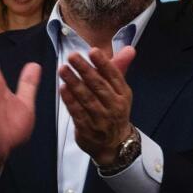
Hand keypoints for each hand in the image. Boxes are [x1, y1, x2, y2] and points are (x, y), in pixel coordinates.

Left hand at [57, 46, 135, 166]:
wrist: (115, 145)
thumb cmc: (114, 111)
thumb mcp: (120, 91)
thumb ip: (119, 68)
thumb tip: (129, 48)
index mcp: (123, 95)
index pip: (114, 76)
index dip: (104, 63)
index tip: (93, 51)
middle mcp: (114, 106)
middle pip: (99, 86)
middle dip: (85, 70)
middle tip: (72, 56)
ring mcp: (101, 119)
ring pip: (87, 99)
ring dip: (74, 83)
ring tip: (63, 69)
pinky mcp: (88, 129)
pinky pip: (77, 113)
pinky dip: (70, 100)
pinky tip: (62, 88)